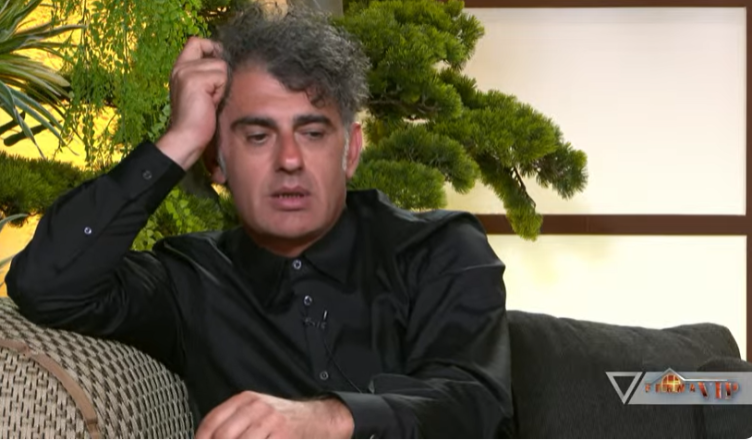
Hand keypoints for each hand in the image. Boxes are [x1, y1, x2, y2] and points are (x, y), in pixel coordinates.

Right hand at [157, 36, 226, 169]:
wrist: (187, 138)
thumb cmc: (198, 120)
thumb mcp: (202, 92)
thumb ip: (208, 75)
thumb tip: (228, 62)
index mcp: (180, 68)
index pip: (196, 42)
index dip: (212, 48)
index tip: (219, 67)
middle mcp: (180, 67)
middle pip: (213, 50)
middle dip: (221, 72)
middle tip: (213, 93)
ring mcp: (186, 72)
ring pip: (221, 65)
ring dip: (222, 85)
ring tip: (211, 101)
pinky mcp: (195, 80)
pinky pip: (222, 76)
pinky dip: (221, 91)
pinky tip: (211, 103)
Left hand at [194, 391, 354, 438]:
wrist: (316, 419)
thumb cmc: (282, 420)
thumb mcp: (256, 412)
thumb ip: (233, 423)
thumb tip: (208, 438)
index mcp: (245, 400)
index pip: (212, 421)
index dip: (201, 438)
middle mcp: (256, 407)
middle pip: (223, 436)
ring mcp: (270, 421)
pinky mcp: (283, 435)